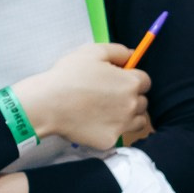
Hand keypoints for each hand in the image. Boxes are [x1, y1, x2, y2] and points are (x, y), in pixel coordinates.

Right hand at [11, 42, 150, 150]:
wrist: (47, 104)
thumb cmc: (68, 75)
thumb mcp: (93, 52)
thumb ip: (118, 51)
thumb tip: (132, 55)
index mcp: (130, 83)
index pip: (145, 81)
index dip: (132, 79)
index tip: (118, 81)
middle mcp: (131, 105)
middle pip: (142, 102)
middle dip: (131, 98)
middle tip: (110, 96)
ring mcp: (122, 125)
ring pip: (137, 121)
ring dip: (128, 116)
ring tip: (107, 111)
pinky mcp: (110, 141)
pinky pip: (118, 136)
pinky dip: (110, 130)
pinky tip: (95, 123)